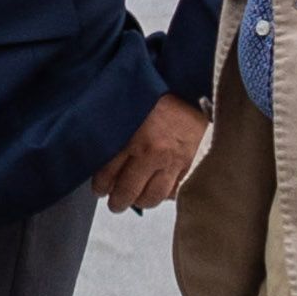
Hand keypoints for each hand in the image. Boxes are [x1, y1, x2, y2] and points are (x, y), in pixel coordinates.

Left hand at [94, 93, 207, 213]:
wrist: (197, 91)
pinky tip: (158, 191)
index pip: (108, 174)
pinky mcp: (192, 165)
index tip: (99, 191)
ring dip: (141, 201)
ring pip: (153, 196)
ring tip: (135, 200)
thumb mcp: (130, 111)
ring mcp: (175, 162)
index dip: (100, 186)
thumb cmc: (158, 99)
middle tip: (114, 204)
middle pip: (129, 190)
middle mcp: (153, 153)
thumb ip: (115, 134)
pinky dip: (166, 194)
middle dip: (118, 201)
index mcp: (133, 138)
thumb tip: (102, 159)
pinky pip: (176, 190)